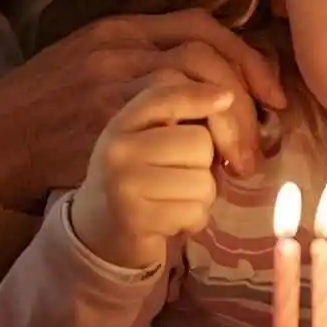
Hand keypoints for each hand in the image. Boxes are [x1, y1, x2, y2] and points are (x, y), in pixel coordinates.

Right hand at [0, 10, 284, 210]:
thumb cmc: (44, 106)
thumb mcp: (92, 61)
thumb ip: (145, 59)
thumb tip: (216, 78)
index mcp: (119, 30)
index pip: (201, 26)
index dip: (247, 57)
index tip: (272, 93)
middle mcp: (119, 51)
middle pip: (206, 57)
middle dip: (247, 96)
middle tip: (264, 137)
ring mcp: (111, 90)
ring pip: (194, 91)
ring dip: (230, 128)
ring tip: (240, 162)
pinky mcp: (103, 132)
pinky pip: (170, 134)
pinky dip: (200, 156)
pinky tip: (208, 175)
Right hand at [70, 43, 252, 267]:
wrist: (98, 231)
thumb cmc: (140, 179)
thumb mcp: (152, 141)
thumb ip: (183, 118)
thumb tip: (228, 98)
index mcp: (123, 123)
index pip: (167, 95)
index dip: (201, 95)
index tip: (226, 97)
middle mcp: (118, 147)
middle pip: (199, 142)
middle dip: (205, 165)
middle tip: (183, 178)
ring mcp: (123, 183)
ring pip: (202, 181)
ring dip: (201, 198)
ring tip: (175, 201)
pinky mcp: (134, 218)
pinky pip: (194, 212)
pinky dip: (193, 221)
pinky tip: (170, 221)